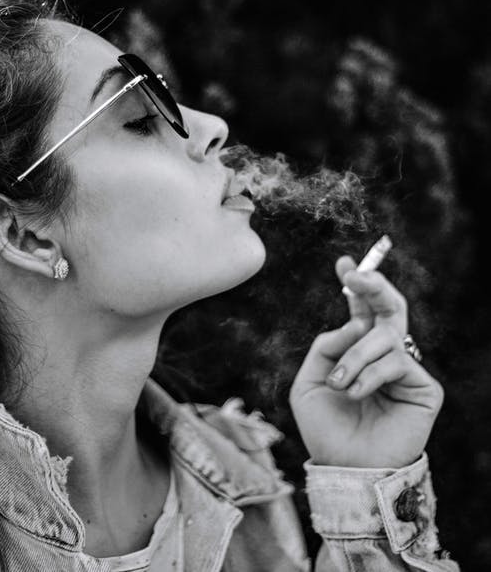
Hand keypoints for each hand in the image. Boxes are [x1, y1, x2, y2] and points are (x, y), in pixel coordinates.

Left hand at [289, 256, 443, 467]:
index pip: (362, 310)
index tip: (345, 264)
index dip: (357, 285)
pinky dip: (370, 375)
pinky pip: (395, 361)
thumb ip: (326, 346)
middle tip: (355, 275)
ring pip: (384, 335)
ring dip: (355, 356)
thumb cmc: (326, 429)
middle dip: (374, 284)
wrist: (345, 468)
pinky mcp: (423, 387)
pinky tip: (356, 394)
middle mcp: (383, 356)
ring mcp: (405, 370)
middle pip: (390, 307)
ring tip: (341, 384)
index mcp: (357, 351)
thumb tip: (353, 323)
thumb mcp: (309, 382)